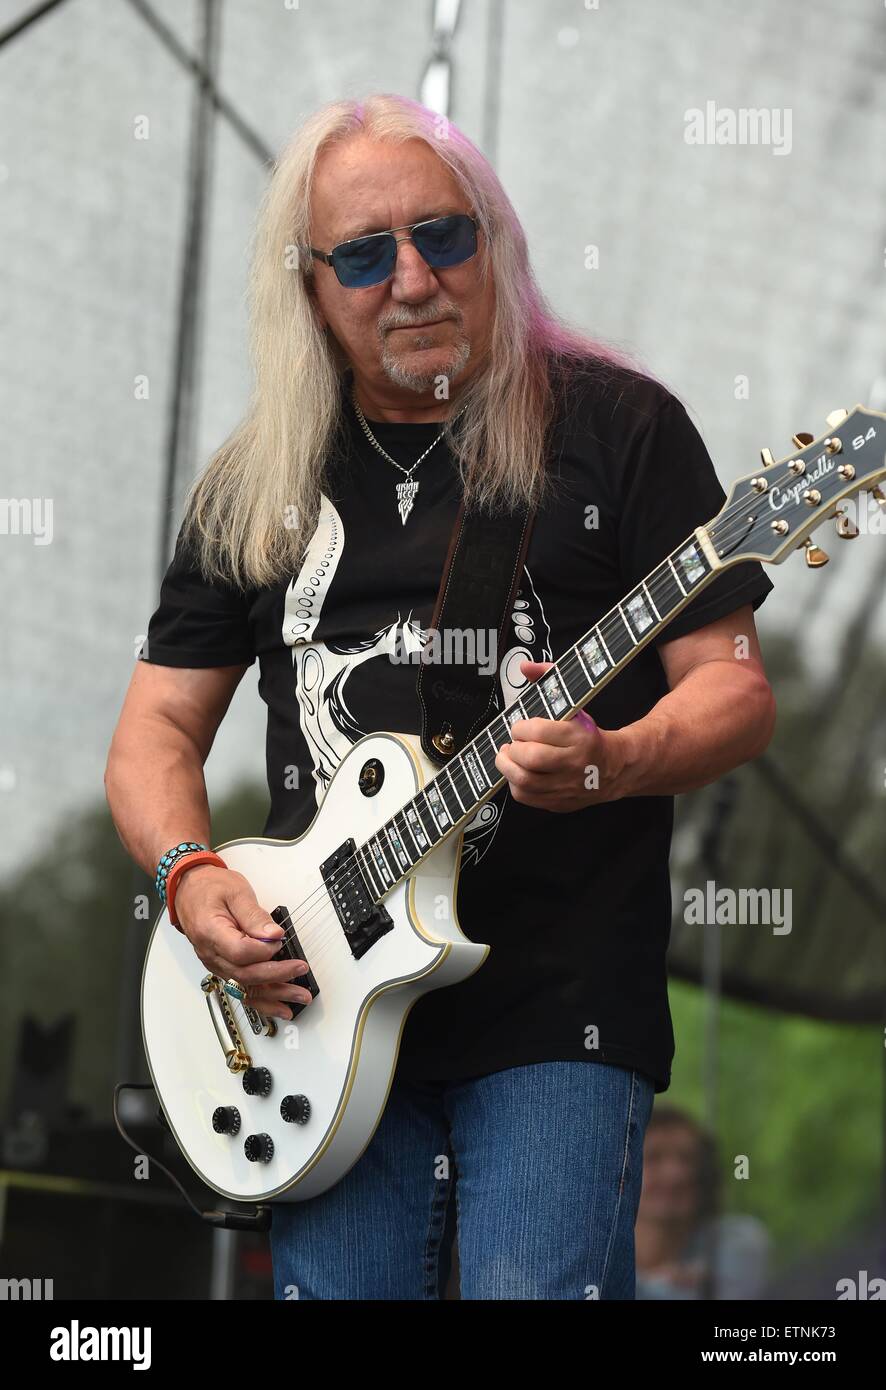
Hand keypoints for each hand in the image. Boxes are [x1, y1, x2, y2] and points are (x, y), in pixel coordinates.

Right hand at [174, 865, 312, 1020]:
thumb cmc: (210, 887)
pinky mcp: (222, 967)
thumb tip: (273, 934)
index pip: (240, 952)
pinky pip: (241, 988)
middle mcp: (210, 953)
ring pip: (244, 987)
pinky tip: (278, 1006)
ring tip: (298, 998)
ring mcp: (215, 964)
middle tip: (300, 970)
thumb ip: (254, 915)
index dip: (264, 950)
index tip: (280, 941)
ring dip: (273, 996)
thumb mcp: (236, 891)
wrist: (190, 890)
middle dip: (276, 976)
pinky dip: (261, 1000)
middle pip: (244, 974)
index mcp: (210, 931)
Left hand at [493, 660, 625, 811]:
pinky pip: (528, 798)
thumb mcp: (575, 703)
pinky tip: (518, 773)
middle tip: (512, 743)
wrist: (616, 768)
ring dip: (508, 767)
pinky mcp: (560, 803)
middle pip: (531, 758)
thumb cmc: (589, 734)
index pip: (539, 731)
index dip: (521, 727)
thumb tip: (525, 667)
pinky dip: (515, 785)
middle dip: (513, 749)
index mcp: (580, 736)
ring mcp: (568, 786)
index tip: (519, 726)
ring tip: (508, 757)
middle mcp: (575, 763)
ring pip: (525, 782)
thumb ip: (549, 679)